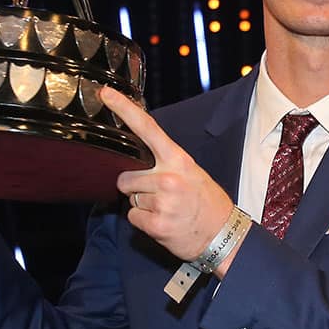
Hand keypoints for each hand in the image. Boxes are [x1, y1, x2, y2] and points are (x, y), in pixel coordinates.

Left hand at [101, 87, 242, 273]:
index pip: (147, 128)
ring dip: (142, 206)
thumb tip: (138, 158)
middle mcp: (169, 178)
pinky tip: (163, 222)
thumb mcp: (191, 172)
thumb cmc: (206, 202)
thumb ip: (166, 162)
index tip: (105, 94)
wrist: (223, 235)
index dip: (124, 109)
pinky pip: (133, 217)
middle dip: (134, 187)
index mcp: (178, 159)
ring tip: (166, 209)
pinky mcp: (156, 224)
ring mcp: (162, 202)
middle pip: (125, 177)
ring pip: (130, 199)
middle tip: (158, 195)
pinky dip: (143, 222)